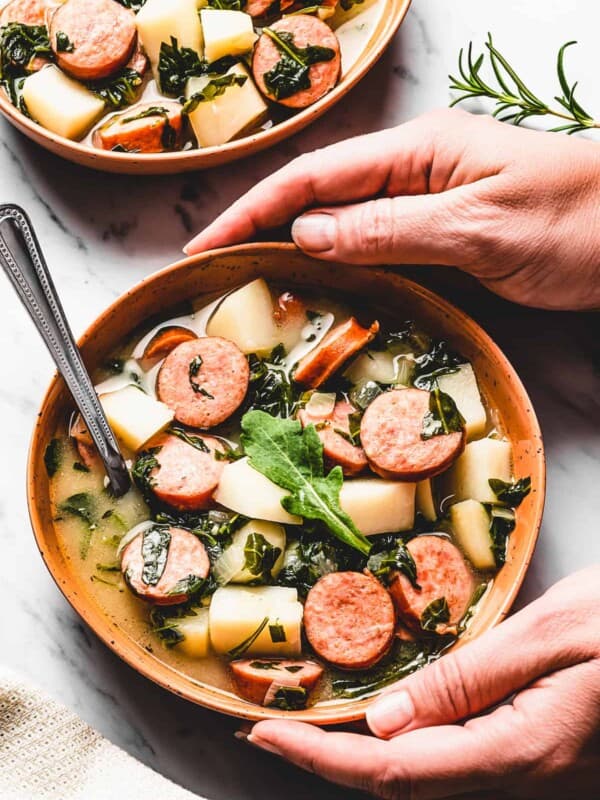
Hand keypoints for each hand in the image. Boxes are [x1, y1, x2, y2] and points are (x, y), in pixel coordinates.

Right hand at [185, 109, 599, 309]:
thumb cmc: (575, 223)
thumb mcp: (475, 229)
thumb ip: (387, 229)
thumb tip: (307, 233)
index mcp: (418, 151)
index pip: (314, 176)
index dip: (254, 209)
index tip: (208, 243)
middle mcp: (416, 167)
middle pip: (319, 193)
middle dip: (261, 224)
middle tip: (216, 265)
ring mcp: (430, 196)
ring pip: (343, 218)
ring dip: (293, 243)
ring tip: (249, 274)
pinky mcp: (444, 227)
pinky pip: (375, 239)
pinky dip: (338, 258)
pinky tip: (318, 277)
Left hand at [244, 567, 599, 798]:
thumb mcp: (553, 636)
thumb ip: (469, 683)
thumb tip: (384, 723)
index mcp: (519, 751)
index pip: (392, 770)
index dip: (319, 757)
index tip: (263, 735)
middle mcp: (521, 776)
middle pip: (402, 782)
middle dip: (331, 756)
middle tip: (278, 722)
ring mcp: (533, 774)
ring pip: (428, 775)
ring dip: (365, 749)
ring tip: (316, 715)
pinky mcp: (540, 758)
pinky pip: (460, 758)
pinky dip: (410, 739)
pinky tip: (390, 712)